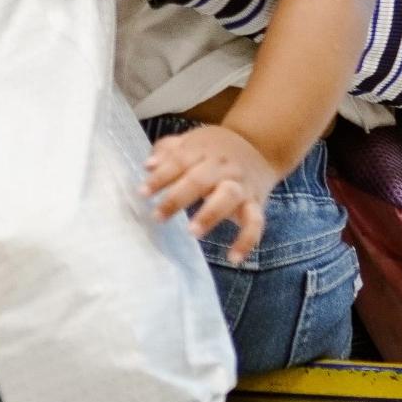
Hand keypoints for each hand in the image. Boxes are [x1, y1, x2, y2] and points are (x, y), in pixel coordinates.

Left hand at [142, 124, 282, 262]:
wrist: (259, 143)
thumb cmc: (213, 150)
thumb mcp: (190, 142)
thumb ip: (168, 152)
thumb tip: (147, 165)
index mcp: (202, 151)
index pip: (179, 161)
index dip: (160, 177)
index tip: (142, 193)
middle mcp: (222, 167)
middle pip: (200, 179)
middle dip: (178, 198)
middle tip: (157, 217)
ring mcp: (240, 185)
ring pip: (228, 197)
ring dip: (210, 214)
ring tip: (192, 232)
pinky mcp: (256, 203)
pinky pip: (255, 223)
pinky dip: (247, 241)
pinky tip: (233, 259)